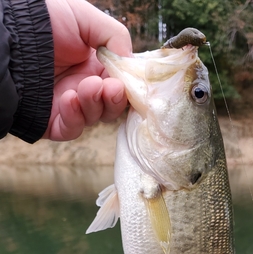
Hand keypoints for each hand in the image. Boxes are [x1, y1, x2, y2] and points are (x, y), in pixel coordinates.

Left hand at [44, 0, 131, 140]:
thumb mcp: (85, 18)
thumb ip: (115, 37)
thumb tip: (131, 64)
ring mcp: (69, 106)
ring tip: (87, 87)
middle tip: (111, 88)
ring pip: (95, 118)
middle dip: (115, 99)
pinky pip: (72, 128)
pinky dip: (75, 117)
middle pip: (112, 107)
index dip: (130, 88)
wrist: (8, 35)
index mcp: (94, 65)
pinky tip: (69, 98)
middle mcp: (84, 87)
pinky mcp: (53, 122)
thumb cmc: (43, 21)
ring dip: (95, 104)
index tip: (132, 85)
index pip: (121, 85)